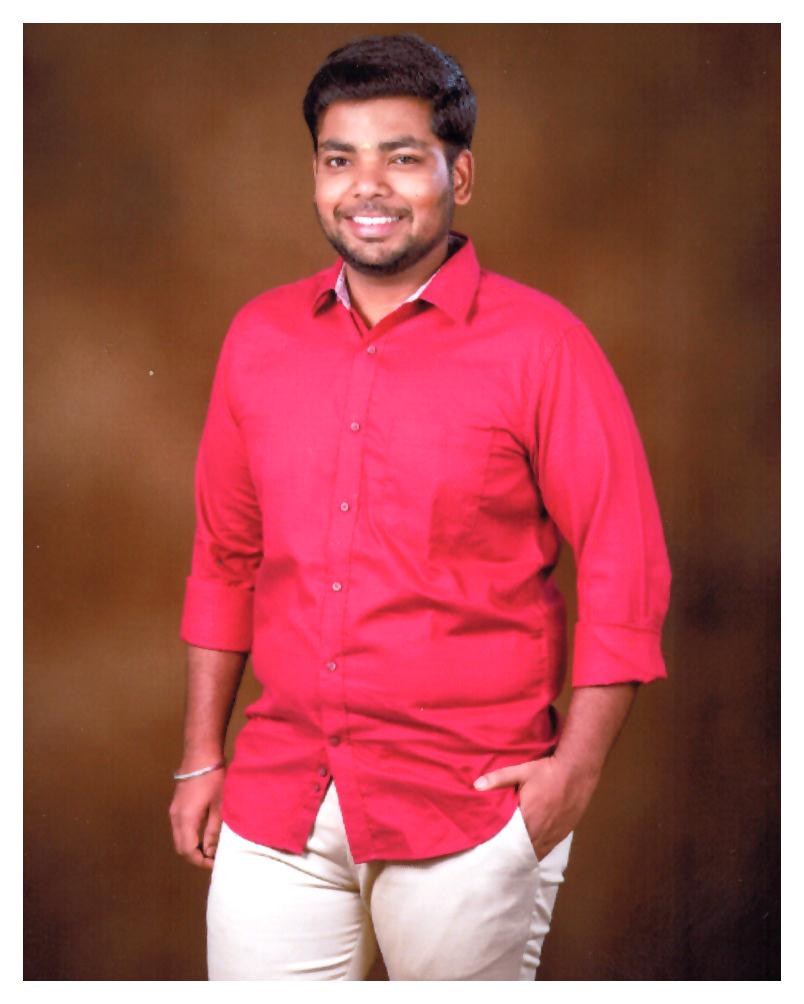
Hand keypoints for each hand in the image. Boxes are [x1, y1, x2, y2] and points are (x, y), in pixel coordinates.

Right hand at [169, 768, 225, 869]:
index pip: (187, 850)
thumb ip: (213, 830)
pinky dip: (189, 836)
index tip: (215, 863)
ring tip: (211, 847)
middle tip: (214, 858)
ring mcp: (174, 810)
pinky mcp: (176, 805)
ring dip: (192, 846)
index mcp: (185, 819)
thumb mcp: (219, 805)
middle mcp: (175, 817)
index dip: (200, 861)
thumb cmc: (213, 778)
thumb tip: (211, 851)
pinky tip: (204, 833)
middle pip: (181, 847)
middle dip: (196, 856)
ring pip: (179, 838)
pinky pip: (179, 828)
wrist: (201, 754)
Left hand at [474, 756, 597, 860]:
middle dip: (510, 856)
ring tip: (511, 862)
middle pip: (522, 851)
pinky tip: (530, 854)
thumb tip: (476, 785)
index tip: (489, 854)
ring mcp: (554, 834)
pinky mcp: (563, 833)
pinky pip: (547, 849)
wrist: (577, 771)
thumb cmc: (548, 771)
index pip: (510, 841)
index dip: (500, 849)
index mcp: (528, 817)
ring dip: (524, 856)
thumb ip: (498, 779)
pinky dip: (537, 853)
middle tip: (498, 861)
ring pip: (536, 853)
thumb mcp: (522, 771)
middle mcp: (541, 830)